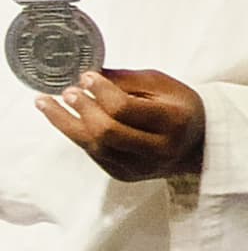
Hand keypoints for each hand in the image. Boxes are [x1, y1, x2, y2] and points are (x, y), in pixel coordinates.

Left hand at [35, 69, 203, 180]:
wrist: (199, 144)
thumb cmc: (181, 109)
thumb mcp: (164, 86)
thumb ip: (127, 80)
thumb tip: (89, 76)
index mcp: (173, 121)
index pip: (126, 109)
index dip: (101, 92)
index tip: (87, 76)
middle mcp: (157, 149)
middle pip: (107, 133)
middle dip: (81, 110)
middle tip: (66, 91)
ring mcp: (140, 167)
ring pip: (94, 147)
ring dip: (66, 124)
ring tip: (47, 104)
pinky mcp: (125, 174)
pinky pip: (94, 155)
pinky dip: (77, 135)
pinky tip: (65, 119)